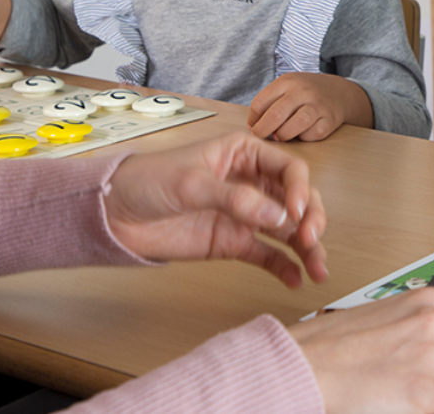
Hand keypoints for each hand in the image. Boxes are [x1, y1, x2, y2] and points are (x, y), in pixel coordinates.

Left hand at [104, 131, 327, 287]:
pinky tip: (296, 280)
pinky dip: (284, 267)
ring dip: (306, 248)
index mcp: (244, 154)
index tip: (298, 212)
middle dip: (310, 220)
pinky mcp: (234, 242)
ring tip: (318, 269)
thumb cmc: (148, 181)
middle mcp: (251, 183)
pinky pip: (268, 255)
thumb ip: (235, 199)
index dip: (300, 190)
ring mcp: (245, 214)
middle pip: (297, 200)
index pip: (288, 169)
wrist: (115, 215)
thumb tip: (276, 214)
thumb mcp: (191, 183)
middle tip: (309, 240)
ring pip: (288, 230)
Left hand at [248, 72, 373, 141]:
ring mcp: (317, 106)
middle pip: (275, 115)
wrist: (339, 92)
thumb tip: (253, 125)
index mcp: (287, 82)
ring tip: (281, 135)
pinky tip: (301, 133)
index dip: (254, 119)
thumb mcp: (287, 87)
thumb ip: (269, 102)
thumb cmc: (306, 92)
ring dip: (282, 135)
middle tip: (262, 135)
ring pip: (292, 127)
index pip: (260, 103)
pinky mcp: (329, 121)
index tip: (254, 126)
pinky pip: (310, 136)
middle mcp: (302, 92)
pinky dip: (303, 138)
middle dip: (263, 131)